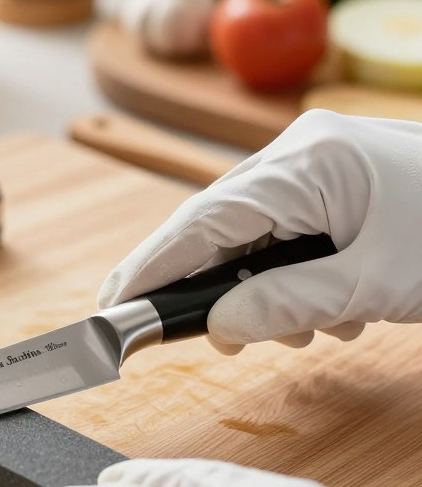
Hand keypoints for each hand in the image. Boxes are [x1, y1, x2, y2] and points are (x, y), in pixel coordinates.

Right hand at [97, 110, 421, 351]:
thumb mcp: (373, 284)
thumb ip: (284, 304)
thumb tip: (216, 324)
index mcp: (307, 161)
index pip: (201, 221)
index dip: (151, 267)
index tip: (114, 306)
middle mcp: (300, 150)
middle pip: (216, 223)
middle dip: (208, 285)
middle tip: (202, 337)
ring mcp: (316, 159)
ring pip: (248, 229)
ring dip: (257, 285)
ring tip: (300, 329)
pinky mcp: (332, 176)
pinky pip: (281, 226)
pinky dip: (286, 271)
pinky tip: (322, 307)